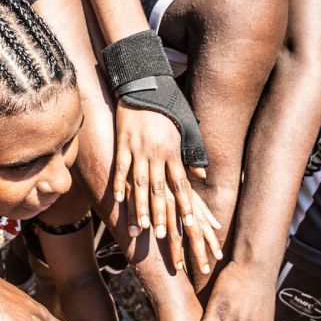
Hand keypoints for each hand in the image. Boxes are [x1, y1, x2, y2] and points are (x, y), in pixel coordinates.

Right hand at [114, 103, 212, 259]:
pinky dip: (119, 185)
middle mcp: (157, 153)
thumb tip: (201, 176)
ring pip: (139, 183)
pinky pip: (121, 168)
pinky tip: (118, 202)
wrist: (145, 84)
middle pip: (160, 189)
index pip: (181, 184)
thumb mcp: (187, 128)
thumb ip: (193, 154)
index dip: (185, 205)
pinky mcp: (123, 143)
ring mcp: (138, 149)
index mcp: (174, 151)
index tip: (189, 225)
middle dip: (163, 214)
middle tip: (165, 236)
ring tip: (143, 227)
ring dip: (141, 207)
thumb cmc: (168, 108)